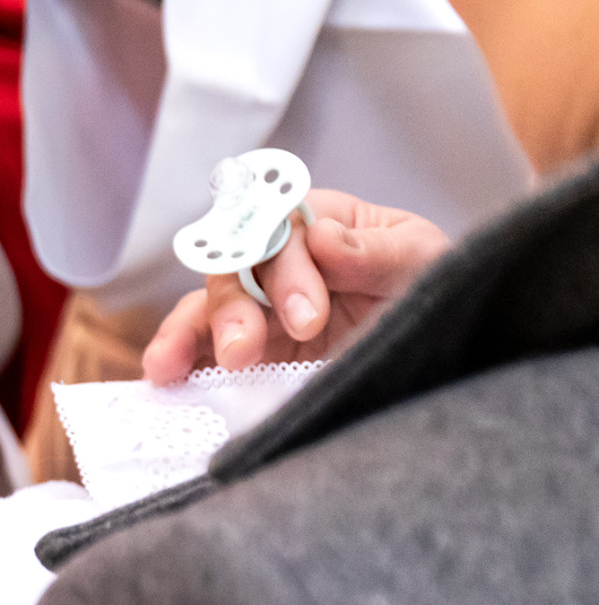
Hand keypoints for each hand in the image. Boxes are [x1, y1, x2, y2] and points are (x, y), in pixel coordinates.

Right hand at [141, 189, 450, 384]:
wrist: (442, 358)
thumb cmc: (432, 293)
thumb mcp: (424, 264)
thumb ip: (380, 250)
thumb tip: (323, 239)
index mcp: (321, 226)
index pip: (279, 230)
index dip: (282, 269)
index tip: (308, 317)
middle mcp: (280, 265)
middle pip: (232, 270)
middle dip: (232, 310)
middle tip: (246, 352)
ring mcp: (260, 312)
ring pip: (204, 310)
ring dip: (187, 335)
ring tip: (171, 367)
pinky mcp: (250, 357)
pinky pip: (199, 353)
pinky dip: (175, 361)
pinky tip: (161, 379)